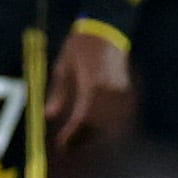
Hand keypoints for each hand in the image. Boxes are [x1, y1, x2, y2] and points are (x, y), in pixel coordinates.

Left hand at [46, 25, 132, 149]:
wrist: (107, 30)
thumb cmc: (80, 46)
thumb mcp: (63, 67)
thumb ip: (58, 93)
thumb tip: (48, 116)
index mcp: (91, 86)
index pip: (82, 119)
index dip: (71, 135)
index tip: (61, 145)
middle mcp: (110, 92)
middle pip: (98, 126)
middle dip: (82, 139)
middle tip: (67, 147)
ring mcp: (122, 92)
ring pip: (111, 124)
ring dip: (95, 135)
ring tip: (78, 140)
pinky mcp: (128, 91)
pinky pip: (120, 116)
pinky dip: (108, 126)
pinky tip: (96, 130)